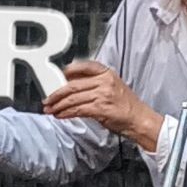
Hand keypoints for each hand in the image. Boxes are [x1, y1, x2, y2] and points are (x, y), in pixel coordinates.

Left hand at [43, 60, 162, 150]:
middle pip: (74, 85)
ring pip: (73, 98)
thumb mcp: (113, 87)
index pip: (85, 66)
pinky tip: (61, 115)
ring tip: (51, 109)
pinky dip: (66, 113)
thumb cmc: (126, 106)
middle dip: (57, 94)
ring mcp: (103, 94)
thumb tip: (71, 86)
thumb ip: (94, 84)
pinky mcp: (100, 108)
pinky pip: (78, 109)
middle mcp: (105, 81)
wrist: (139, 119)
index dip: (69, 71)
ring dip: (59, 105)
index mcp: (108, 73)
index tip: (58, 76)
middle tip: (47, 99)